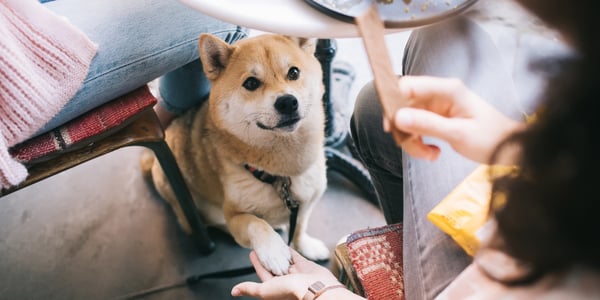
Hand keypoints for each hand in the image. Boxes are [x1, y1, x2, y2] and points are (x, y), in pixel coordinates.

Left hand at [231, 248, 347, 299]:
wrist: (315, 287)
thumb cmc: (290, 292)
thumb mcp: (265, 290)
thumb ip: (251, 288)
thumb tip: (234, 291)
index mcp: (274, 288)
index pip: (263, 273)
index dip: (257, 263)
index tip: (252, 252)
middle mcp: (285, 281)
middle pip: (273, 267)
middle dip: (267, 258)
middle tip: (261, 246)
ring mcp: (295, 273)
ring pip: (284, 261)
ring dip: (278, 254)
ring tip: (271, 244)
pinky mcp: (305, 266)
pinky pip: (295, 257)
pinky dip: (290, 252)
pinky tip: (285, 246)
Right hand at [385, 76, 524, 163]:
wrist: (508, 149)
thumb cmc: (491, 139)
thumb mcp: (458, 134)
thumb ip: (427, 124)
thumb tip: (397, 117)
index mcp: (447, 90)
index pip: (409, 85)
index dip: (393, 102)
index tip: (391, 125)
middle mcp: (440, 94)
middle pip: (405, 106)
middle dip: (404, 128)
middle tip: (412, 145)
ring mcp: (437, 107)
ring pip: (408, 120)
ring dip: (413, 140)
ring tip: (429, 154)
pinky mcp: (437, 119)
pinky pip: (417, 128)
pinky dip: (420, 142)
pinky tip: (433, 153)